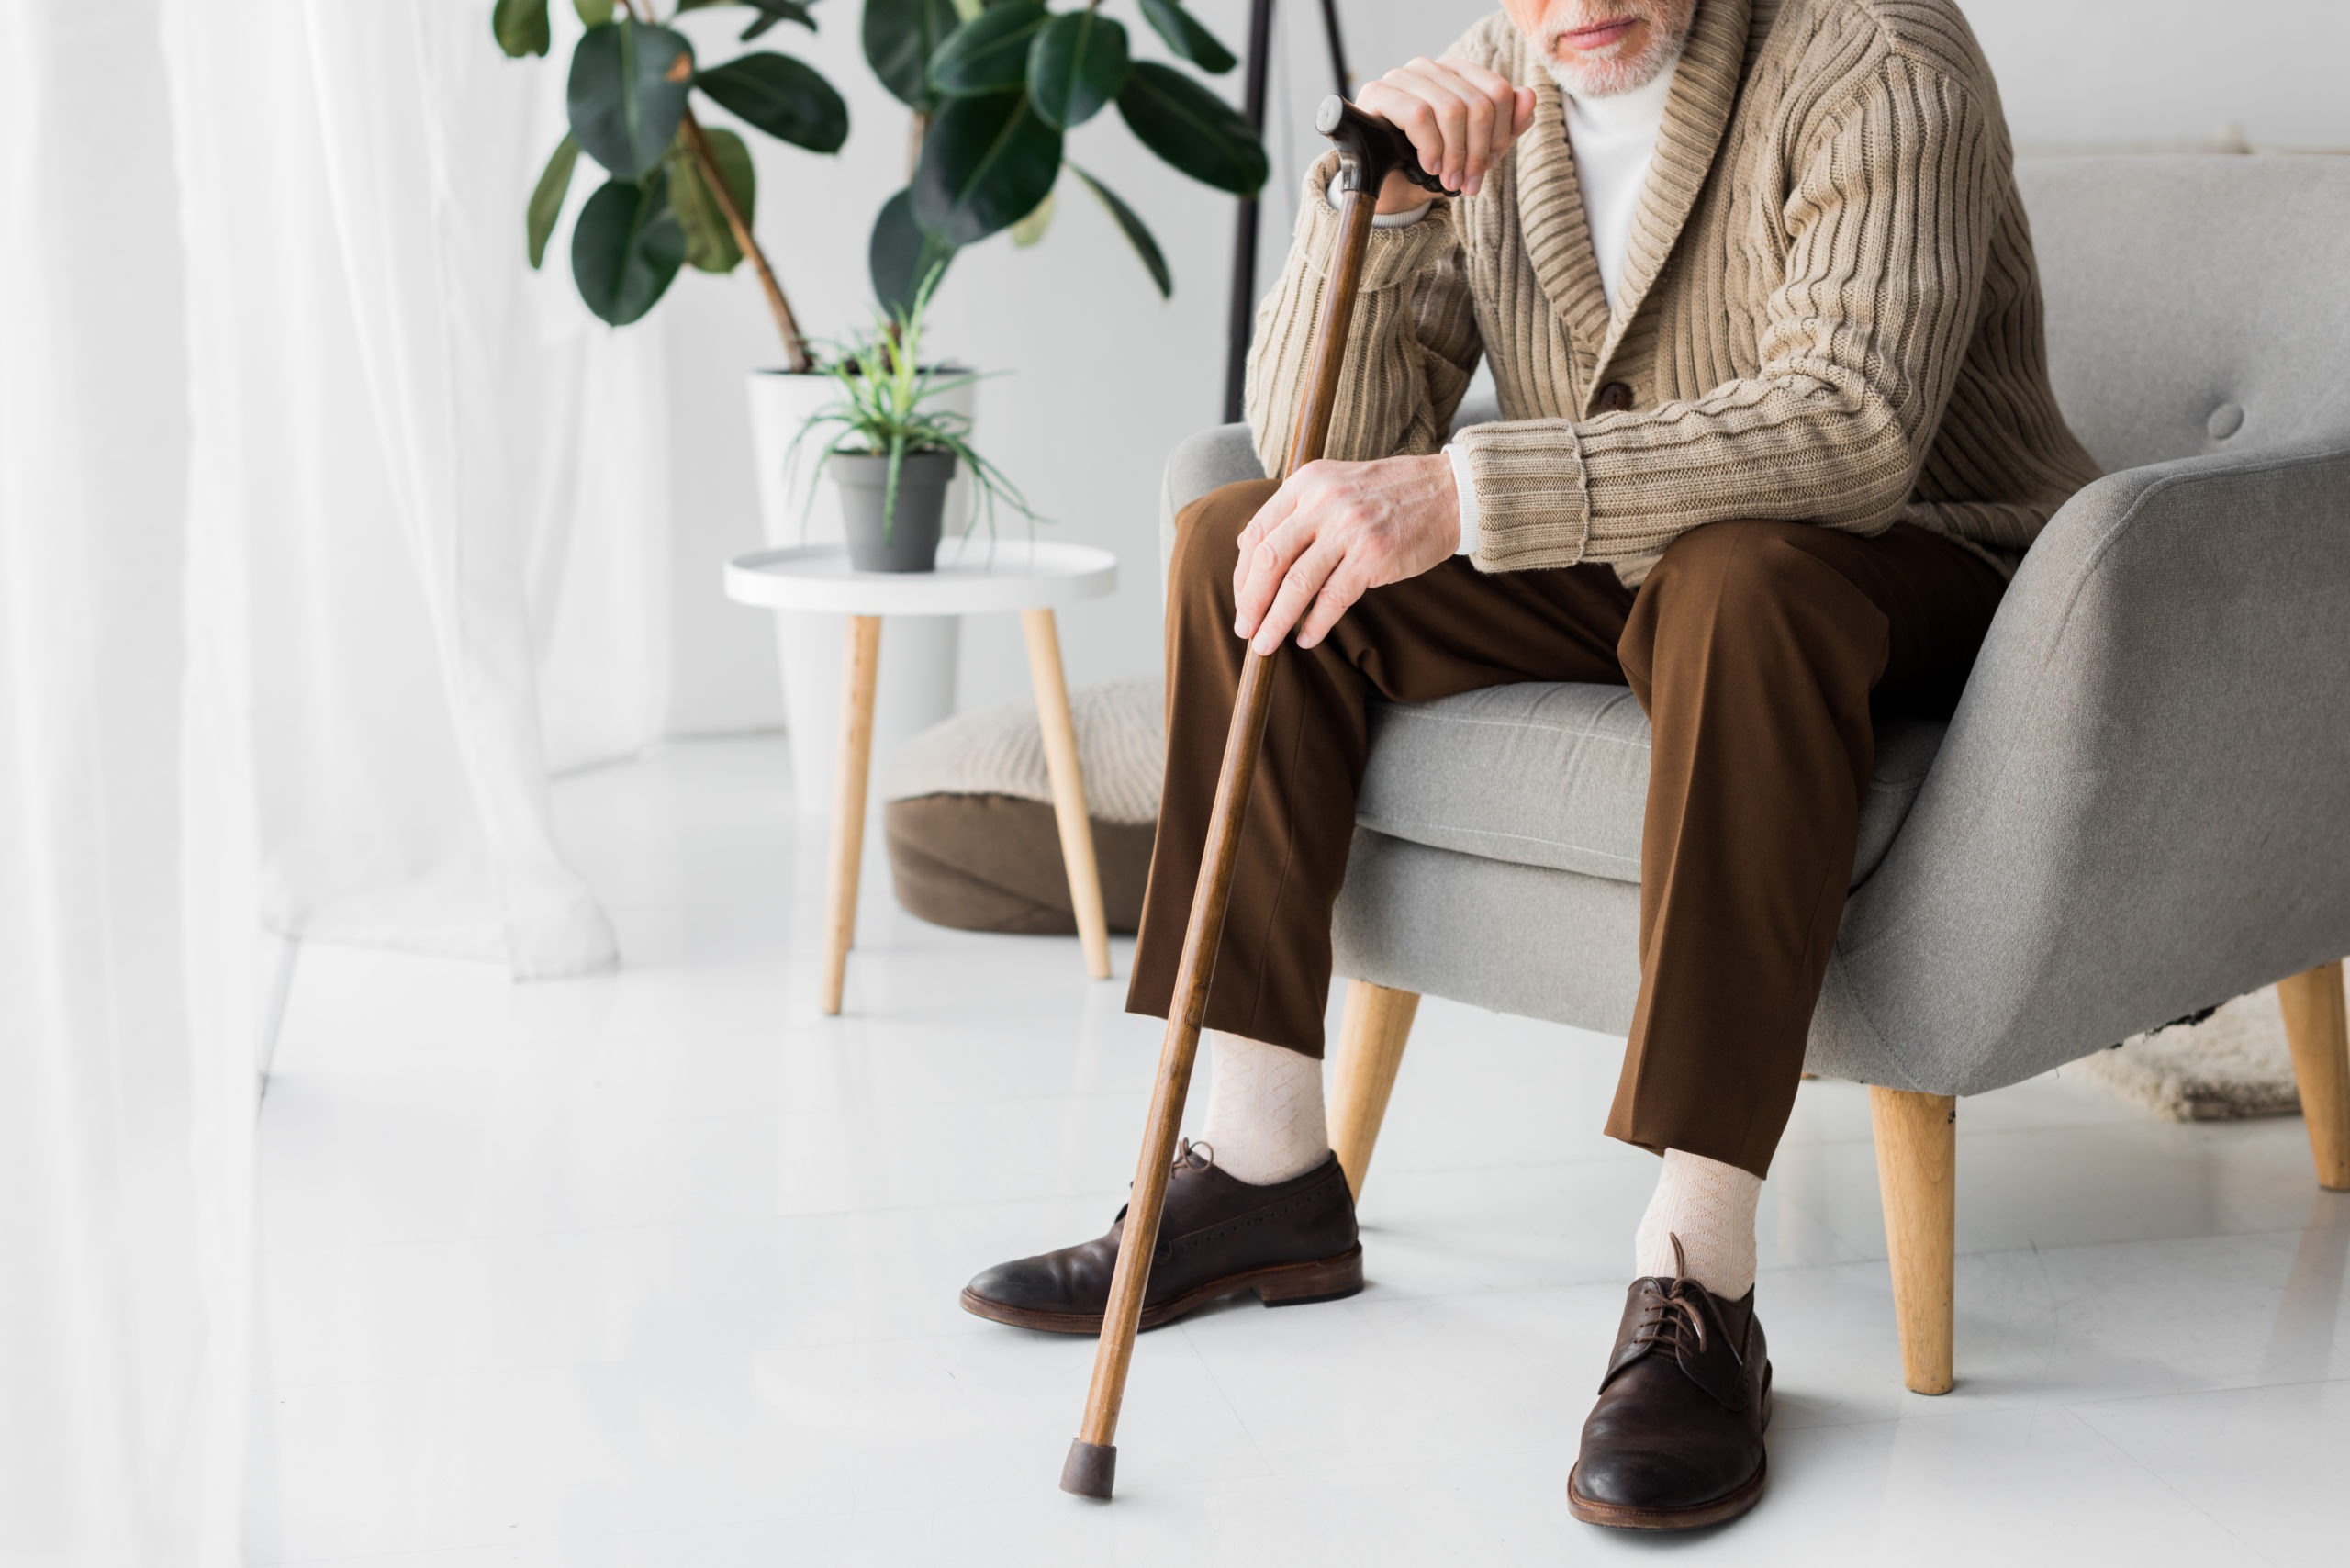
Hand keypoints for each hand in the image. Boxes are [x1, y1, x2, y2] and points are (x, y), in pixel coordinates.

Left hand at [1232, 453, 1459, 654]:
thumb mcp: (1334, 484)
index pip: (1257, 533)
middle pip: (1268, 559)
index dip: (1242, 573)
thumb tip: (1250, 551)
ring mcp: (1348, 529)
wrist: (1449, 491)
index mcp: (1306, 483)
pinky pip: (1333, 598)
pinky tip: (1306, 640)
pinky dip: (1315, 624)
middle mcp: (1322, 502)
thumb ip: (1296, 511)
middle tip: (1244, 629)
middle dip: (1250, 601)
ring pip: (1296, 583)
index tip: (1241, 600)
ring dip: (1275, 620)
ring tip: (1265, 644)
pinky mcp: (1373, 556)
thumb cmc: (1388, 495)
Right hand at [1357, 55, 1536, 205]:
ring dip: (1454, 154)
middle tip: (1469, 181)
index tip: (1488, 166)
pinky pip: (1418, 115)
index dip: (1500, 134)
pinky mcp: (1378, 92)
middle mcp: (1432, 67)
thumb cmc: (1433, 161)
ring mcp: (1403, 76)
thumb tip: (1529, 97)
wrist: (1389, 183)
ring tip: (1449, 179)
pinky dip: (1430, 147)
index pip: (1498, 91)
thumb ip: (1508, 126)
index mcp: (1459, 72)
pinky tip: (1429, 166)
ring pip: (1450, 109)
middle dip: (1477, 151)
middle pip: (1476, 104)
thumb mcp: (1477, 149)